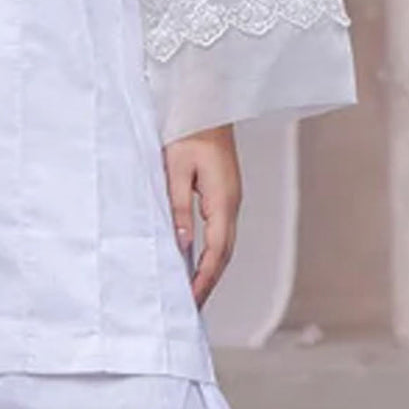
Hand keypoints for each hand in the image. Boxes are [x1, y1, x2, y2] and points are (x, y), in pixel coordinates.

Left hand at [162, 123, 241, 307]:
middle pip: (225, 252)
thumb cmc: (188, 128)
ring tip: (195, 290)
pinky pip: (222, 229)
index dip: (204, 279)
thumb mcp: (175, 167)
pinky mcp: (226, 191)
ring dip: (212, 267)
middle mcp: (233, 202)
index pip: (216, 251)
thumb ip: (178, 206)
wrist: (205, 101)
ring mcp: (232, 196)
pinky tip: (199, 257)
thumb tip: (182, 244)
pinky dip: (212, 250)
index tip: (191, 301)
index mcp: (223, 199)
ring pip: (225, 242)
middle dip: (210, 281)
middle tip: (193, 307)